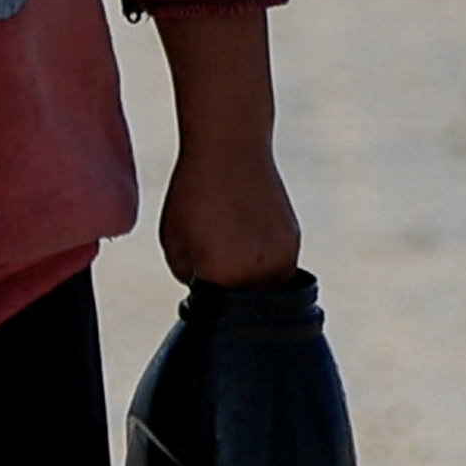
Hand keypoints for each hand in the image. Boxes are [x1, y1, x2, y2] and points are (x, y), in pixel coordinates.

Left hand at [147, 3, 299, 290]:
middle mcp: (259, 273)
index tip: (197, 288)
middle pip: (245, 311)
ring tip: (230, 248)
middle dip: (231, 301)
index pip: (216, 317)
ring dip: (250, 284)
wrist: (230, 147)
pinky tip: (244, 235)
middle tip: (214, 270)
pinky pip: (279, 269)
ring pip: (266, 292)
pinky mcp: (293, 242)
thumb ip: (189, 277)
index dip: (205, 308)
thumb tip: (206, 294)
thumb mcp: (173, 240)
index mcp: (225, 277)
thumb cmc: (193, 193)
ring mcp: (282, 258)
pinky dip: (263, 263)